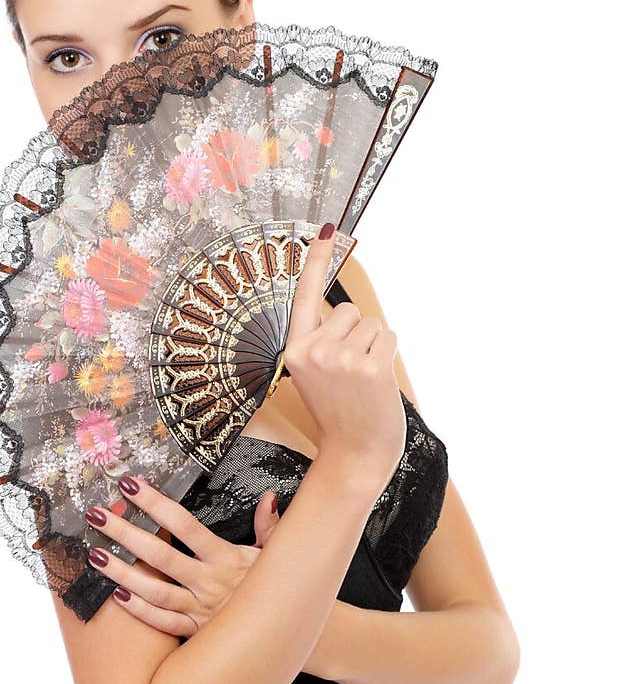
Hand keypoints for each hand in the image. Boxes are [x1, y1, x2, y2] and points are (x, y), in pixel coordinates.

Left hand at [84, 474, 281, 635]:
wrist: (283, 633)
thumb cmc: (277, 588)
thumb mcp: (277, 554)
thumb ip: (271, 525)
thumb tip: (269, 497)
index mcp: (226, 558)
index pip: (184, 525)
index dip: (155, 503)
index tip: (130, 486)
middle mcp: (210, 583)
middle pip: (160, 556)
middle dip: (125, 533)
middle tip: (97, 516)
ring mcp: (201, 610)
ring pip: (155, 591)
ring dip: (122, 573)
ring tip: (94, 556)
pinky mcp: (197, 632)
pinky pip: (164, 623)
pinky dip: (141, 611)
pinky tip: (117, 595)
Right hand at [285, 224, 406, 495]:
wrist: (354, 455)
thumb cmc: (340, 412)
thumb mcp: (317, 374)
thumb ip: (324, 340)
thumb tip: (346, 310)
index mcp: (294, 351)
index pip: (305, 296)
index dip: (315, 260)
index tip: (326, 228)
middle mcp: (312, 351)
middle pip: (349, 310)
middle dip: (359, 333)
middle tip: (351, 373)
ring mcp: (340, 359)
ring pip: (372, 324)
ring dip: (375, 346)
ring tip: (364, 380)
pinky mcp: (368, 368)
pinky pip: (388, 337)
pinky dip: (389, 355)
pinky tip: (378, 382)